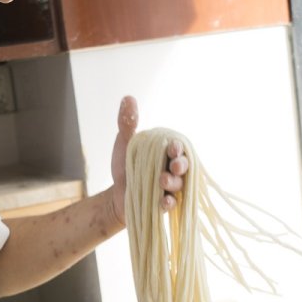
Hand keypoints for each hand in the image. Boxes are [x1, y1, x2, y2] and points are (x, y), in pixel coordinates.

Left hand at [110, 96, 189, 223]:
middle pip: (185, 166)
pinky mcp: (166, 203)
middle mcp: (173, 168)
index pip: (178, 147)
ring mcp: (172, 186)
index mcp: (167, 152)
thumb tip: (128, 97)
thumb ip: (128, 123)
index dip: (177, 147)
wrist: (116, 193)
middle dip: (181, 165)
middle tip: (174, 165)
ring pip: (180, 184)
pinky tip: (164, 201)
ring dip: (174, 182)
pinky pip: (173, 203)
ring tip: (162, 180)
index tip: (172, 147)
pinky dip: (170, 202)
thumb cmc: (126, 166)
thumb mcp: (125, 143)